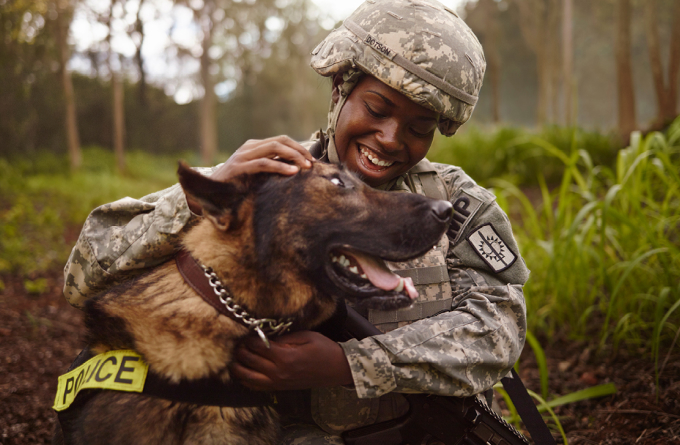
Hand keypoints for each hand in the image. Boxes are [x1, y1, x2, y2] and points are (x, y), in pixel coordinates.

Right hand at [211, 135, 312, 182]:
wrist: (208, 192)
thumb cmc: (235, 186)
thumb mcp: (254, 174)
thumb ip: (269, 168)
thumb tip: (295, 170)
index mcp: (254, 147)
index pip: (281, 140)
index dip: (298, 148)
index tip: (311, 160)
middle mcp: (249, 147)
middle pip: (280, 141)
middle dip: (299, 150)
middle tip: (312, 163)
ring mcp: (243, 155)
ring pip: (274, 147)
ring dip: (293, 156)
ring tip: (305, 167)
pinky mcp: (240, 167)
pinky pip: (264, 163)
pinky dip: (280, 166)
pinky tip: (292, 172)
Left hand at [231, 331, 353, 390]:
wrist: (337, 369)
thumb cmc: (324, 349)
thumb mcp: (306, 336)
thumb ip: (284, 337)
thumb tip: (266, 336)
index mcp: (285, 357)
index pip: (258, 346)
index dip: (249, 339)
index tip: (246, 332)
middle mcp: (279, 372)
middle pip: (250, 361)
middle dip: (241, 350)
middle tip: (238, 342)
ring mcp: (278, 382)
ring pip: (249, 377)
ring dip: (239, 367)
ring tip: (235, 357)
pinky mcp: (280, 388)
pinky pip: (257, 387)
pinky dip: (246, 380)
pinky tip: (242, 373)